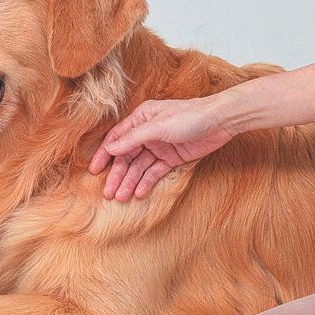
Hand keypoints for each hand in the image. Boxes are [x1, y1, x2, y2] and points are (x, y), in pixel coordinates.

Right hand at [87, 96, 237, 200]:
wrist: (220, 121)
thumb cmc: (189, 116)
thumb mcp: (158, 126)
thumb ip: (133, 139)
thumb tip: (110, 149)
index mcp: (141, 119)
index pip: (117, 139)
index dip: (105, 155)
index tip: (95, 171)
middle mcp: (147, 132)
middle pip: (127, 156)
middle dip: (117, 175)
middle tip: (108, 194)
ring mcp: (160, 146)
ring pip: (140, 167)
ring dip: (130, 181)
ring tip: (122, 198)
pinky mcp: (172, 157)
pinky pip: (155, 171)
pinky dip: (147, 182)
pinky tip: (139, 193)